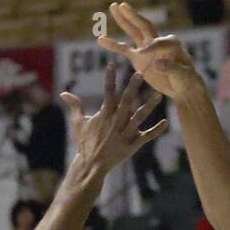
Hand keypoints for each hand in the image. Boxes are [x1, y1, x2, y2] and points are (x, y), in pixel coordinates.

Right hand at [66, 62, 167, 177]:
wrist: (91, 165)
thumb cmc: (85, 142)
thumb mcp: (78, 123)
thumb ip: (74, 106)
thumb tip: (63, 93)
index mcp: (104, 115)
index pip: (107, 93)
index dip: (109, 78)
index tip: (112, 64)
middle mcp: (116, 122)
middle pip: (126, 102)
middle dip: (133, 87)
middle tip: (140, 74)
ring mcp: (125, 134)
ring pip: (139, 117)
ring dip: (149, 106)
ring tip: (158, 94)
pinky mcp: (133, 145)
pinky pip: (146, 137)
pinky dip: (156, 130)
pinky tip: (166, 122)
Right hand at [97, 2, 200, 99]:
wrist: (183, 88)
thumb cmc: (187, 80)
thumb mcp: (183, 75)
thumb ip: (170, 68)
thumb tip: (155, 64)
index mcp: (172, 44)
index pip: (160, 42)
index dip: (152, 47)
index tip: (145, 54)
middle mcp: (158, 42)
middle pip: (144, 26)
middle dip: (133, 16)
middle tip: (122, 5)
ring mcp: (147, 49)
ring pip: (133, 32)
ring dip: (123, 20)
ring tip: (112, 6)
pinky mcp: (139, 58)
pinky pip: (124, 50)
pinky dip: (113, 45)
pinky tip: (100, 39)